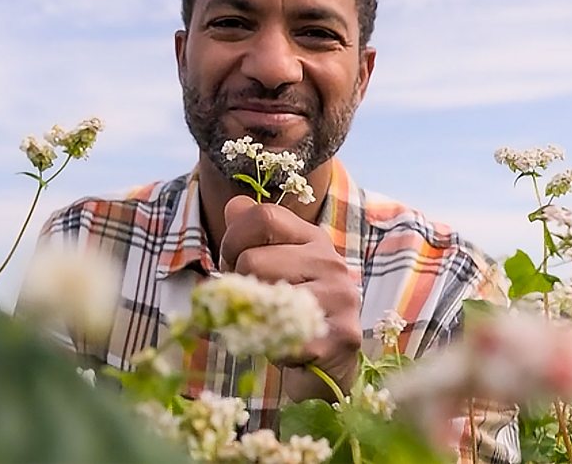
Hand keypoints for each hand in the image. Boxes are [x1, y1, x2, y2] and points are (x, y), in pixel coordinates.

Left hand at [220, 195, 360, 400]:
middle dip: (238, 285)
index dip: (233, 239)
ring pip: (262, 296)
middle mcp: (330, 261)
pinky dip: (267, 344)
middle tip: (250, 303)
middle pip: (253, 259)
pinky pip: (279, 334)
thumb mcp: (272, 266)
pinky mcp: (340, 335)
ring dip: (251, 317)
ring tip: (266, 323)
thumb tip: (233, 205)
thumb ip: (251, 235)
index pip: (263, 216)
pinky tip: (279, 347)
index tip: (231, 262)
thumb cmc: (292, 310)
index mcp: (312, 239)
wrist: (328, 365)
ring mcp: (340, 297)